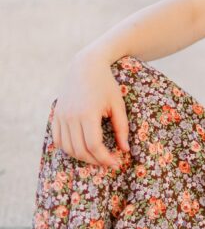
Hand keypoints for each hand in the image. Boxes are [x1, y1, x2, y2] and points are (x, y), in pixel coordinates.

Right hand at [50, 52, 129, 169]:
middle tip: (108, 162)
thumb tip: (125, 149)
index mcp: (88, 113)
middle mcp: (71, 116)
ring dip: (82, 157)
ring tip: (96, 157)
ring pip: (67, 148)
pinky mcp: (56, 115)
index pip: (94, 146)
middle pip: (80, 150)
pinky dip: (68, 148)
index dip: (105, 158)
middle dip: (95, 161)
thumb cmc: (106, 85)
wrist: (85, 66)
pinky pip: (58, 139)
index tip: (116, 163)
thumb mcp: (118, 105)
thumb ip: (121, 128)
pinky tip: (81, 149)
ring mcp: (61, 116)